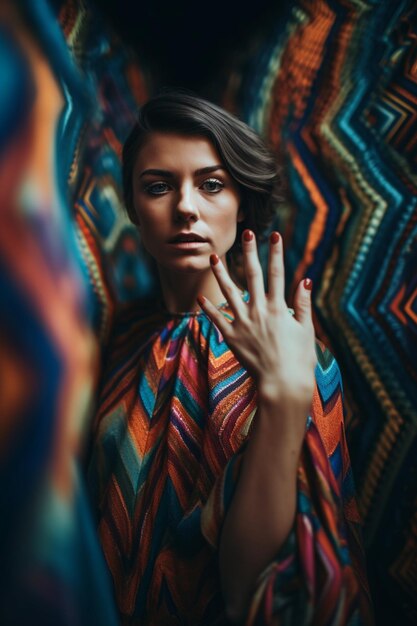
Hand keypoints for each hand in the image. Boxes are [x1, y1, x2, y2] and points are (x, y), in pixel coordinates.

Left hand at [198, 230, 316, 414]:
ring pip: (230, 292)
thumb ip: (303, 305)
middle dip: (250, 252)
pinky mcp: (232, 338)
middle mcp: (260, 312)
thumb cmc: (298, 359)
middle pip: (253, 275)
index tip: (274, 235)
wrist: (283, 384)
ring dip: (221, 273)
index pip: (278, 274)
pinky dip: (209, 308)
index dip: (276, 253)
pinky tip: (201, 297)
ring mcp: (244, 324)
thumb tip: (305, 281)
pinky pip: (218, 320)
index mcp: (279, 308)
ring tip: (213, 257)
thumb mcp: (306, 330)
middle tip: (247, 233)